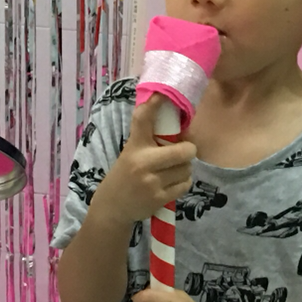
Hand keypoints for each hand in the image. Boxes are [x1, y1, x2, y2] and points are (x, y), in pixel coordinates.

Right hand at [95, 95, 196, 224]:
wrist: (113, 207)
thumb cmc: (126, 174)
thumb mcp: (131, 152)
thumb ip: (151, 139)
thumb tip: (182, 125)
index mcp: (134, 146)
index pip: (143, 119)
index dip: (154, 104)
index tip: (161, 93)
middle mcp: (143, 162)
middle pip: (183, 150)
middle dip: (188, 150)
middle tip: (184, 151)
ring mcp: (152, 182)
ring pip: (186, 168)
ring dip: (185, 167)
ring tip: (174, 169)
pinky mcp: (159, 198)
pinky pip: (185, 184)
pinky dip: (183, 182)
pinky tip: (172, 182)